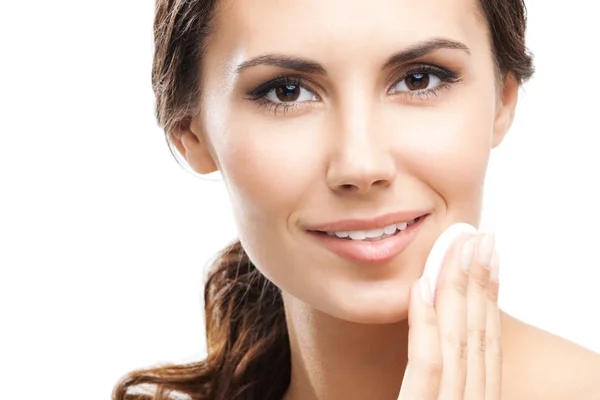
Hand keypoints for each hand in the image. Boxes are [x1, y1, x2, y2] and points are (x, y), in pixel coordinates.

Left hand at [398, 233, 499, 398]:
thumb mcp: (432, 398)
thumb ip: (441, 379)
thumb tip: (439, 334)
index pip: (487, 346)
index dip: (489, 299)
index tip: (490, 260)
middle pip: (478, 336)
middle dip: (480, 282)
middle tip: (481, 239)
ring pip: (457, 342)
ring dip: (459, 290)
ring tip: (460, 247)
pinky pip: (427, 365)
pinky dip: (425, 323)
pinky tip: (421, 286)